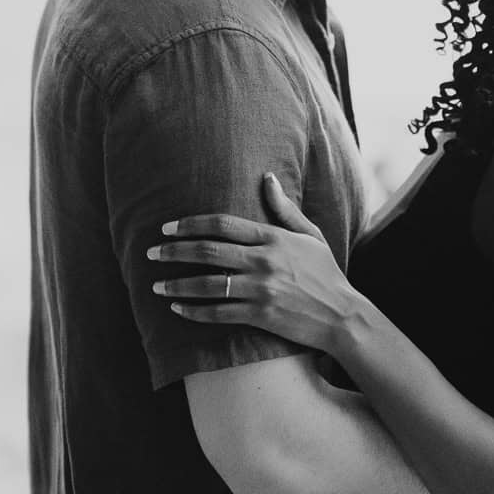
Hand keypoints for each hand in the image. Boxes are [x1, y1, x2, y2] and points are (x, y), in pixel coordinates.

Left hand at [149, 175, 360, 355]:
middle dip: (173, 252)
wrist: (342, 316)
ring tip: (157, 286)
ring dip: (177, 285)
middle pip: (207, 251)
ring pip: (207, 284)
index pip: (222, 224)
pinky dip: (194, 312)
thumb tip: (267, 178)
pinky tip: (178, 310)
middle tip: (151, 253)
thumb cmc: (326, 273)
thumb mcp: (311, 235)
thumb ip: (284, 209)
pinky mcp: (260, 315)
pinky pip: (218, 313)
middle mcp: (263, 261)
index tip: (168, 228)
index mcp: (273, 237)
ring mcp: (261, 289)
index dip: (190, 224)